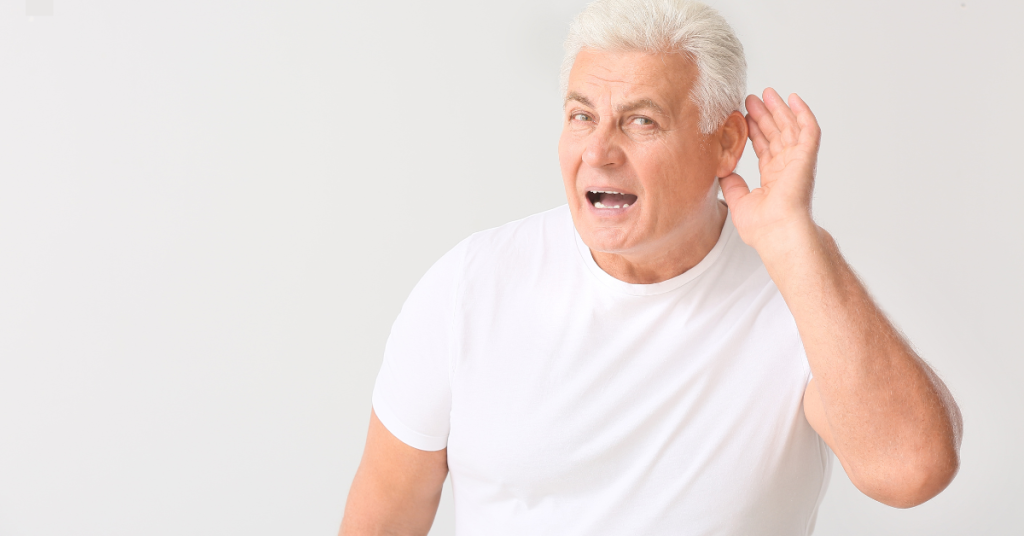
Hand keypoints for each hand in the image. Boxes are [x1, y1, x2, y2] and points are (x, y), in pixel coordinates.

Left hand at [719, 88, 820, 250]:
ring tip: (766, 93)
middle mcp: (787, 169)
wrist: (778, 233)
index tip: (742, 116)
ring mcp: (798, 162)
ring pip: (790, 128)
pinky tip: (793, 99)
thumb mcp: (738, 201)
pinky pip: (809, 130)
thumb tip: (722, 171)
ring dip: (779, 110)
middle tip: (752, 98)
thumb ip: (731, 184)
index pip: (764, 149)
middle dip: (765, 116)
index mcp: (773, 179)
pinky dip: (803, 113)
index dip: (754, 131)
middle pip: (776, 135)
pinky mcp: (806, 157)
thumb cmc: (761, 227)